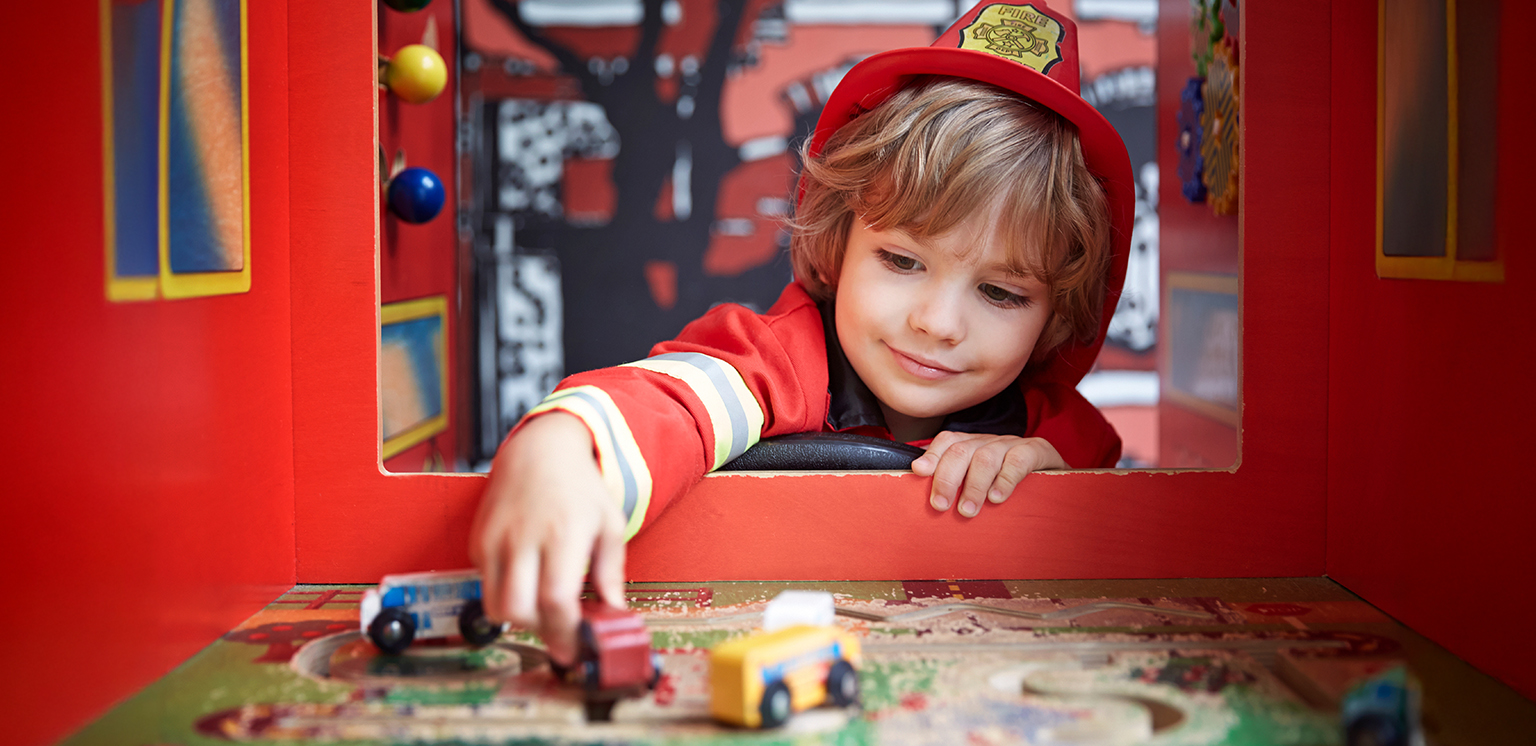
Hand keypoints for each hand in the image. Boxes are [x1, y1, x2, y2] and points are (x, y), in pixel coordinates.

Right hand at [469, 412, 628, 664]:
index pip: (555, 600)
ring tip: (543, 609)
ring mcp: (495, 540)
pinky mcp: (478, 541)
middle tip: (560, 632)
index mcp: (563, 534)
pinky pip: (486, 585)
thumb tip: (614, 614)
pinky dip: (506, 595)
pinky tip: (527, 580)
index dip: (565, 633)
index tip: (576, 647)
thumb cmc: (579, 488)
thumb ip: (612, 573)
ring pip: (495, 606)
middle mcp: (524, 538)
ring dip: (520, 620)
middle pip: (518, 611)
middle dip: (540, 633)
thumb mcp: (610, 525)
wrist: (539, 451)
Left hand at [910, 432, 1065, 517]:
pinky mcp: (1038, 450)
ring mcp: (1013, 443)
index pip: (948, 441)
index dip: (932, 455)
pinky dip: (1005, 480)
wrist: (1061, 484)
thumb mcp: (984, 489)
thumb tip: (931, 504)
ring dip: (973, 486)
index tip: (919, 472)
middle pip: (961, 450)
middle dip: (947, 478)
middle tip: (940, 505)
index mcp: (974, 446)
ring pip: (986, 457)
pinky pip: (1018, 460)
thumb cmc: (1015, 491)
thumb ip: (960, 490)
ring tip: (967, 510)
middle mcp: (990, 441)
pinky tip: (997, 497)